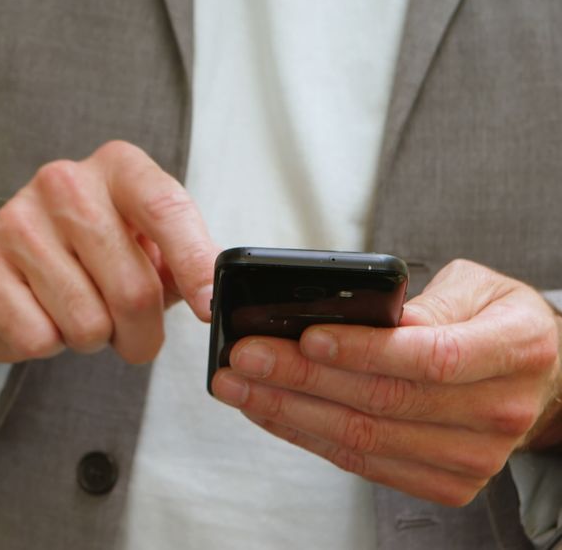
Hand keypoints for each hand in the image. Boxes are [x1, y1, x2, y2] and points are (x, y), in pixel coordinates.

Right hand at [0, 141, 219, 368]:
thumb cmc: (87, 256)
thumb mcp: (143, 246)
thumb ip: (180, 262)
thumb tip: (210, 295)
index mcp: (116, 167)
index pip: (165, 208)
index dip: (194, 262)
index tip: (207, 307)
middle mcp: (63, 182)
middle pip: (132, 287)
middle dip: (141, 334)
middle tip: (133, 338)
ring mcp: (15, 219)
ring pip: (86, 322)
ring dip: (90, 339)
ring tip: (76, 314)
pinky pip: (37, 338)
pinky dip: (46, 344)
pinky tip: (37, 316)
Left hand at [212, 259, 561, 505]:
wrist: (538, 379)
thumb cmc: (496, 321)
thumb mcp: (477, 287)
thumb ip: (424, 300)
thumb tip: (353, 316)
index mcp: (516, 350)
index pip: (430, 357)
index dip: (363, 350)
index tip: (305, 335)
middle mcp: (499, 411)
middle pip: (383, 402)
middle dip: (301, 377)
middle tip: (245, 357)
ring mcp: (474, 457)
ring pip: (363, 439)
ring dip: (289, 410)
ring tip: (239, 384)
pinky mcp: (446, 484)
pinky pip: (361, 464)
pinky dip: (306, 436)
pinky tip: (269, 410)